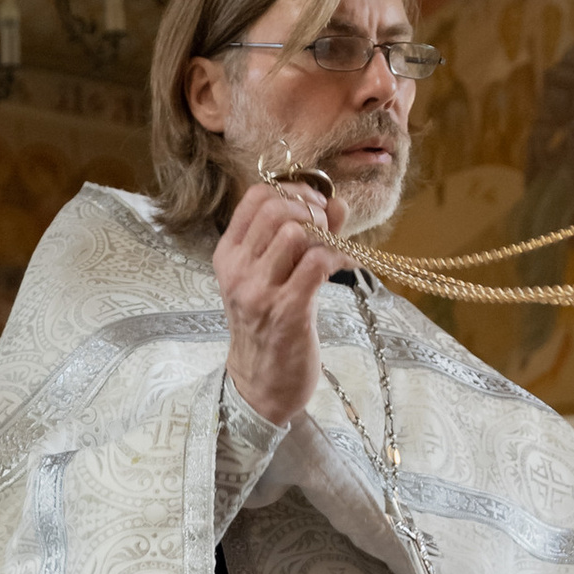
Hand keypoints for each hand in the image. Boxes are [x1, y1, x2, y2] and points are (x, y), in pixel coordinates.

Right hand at [213, 180, 337, 428]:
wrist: (261, 384)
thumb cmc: (268, 327)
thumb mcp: (268, 277)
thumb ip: (300, 236)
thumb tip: (337, 201)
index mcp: (228, 255)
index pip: (256, 197)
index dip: (293, 189)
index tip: (315, 204)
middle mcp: (238, 270)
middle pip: (277, 209)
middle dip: (313, 209)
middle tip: (328, 227)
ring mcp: (259, 291)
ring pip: (296, 232)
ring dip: (325, 235)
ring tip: (333, 249)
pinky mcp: (287, 311)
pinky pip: (317, 263)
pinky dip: (338, 258)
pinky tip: (344, 267)